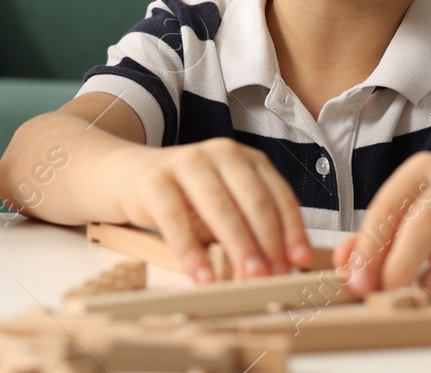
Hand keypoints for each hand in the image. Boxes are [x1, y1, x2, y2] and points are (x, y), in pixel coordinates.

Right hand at [113, 136, 316, 282]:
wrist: (129, 175)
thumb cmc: (186, 196)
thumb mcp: (225, 202)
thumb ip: (251, 225)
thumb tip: (284, 266)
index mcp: (245, 158)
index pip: (278, 194)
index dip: (292, 229)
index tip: (300, 261)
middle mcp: (220, 153)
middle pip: (253, 200)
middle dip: (269, 241)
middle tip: (278, 275)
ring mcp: (186, 162)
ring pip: (220, 207)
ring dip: (239, 246)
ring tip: (250, 277)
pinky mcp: (155, 179)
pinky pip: (176, 220)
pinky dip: (191, 252)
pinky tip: (203, 276)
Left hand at [335, 151, 430, 300]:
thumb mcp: (411, 212)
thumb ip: (375, 237)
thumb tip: (345, 264)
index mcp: (423, 168)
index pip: (389, 205)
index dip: (370, 247)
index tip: (359, 281)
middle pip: (425, 224)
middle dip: (401, 266)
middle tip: (389, 293)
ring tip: (424, 294)